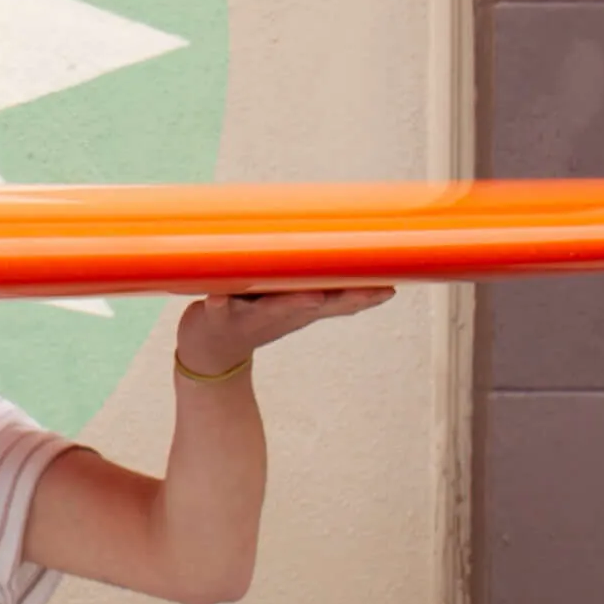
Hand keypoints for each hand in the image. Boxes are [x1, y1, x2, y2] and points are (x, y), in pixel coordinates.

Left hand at [173, 287, 392, 374]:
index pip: (337, 303)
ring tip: (309, 298)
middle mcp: (280, 314)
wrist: (213, 351)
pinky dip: (217, 304)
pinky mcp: (216, 316)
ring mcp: (248, 317)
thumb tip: (360, 253)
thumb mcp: (294, 300)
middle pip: (311, 306)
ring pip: (269, 310)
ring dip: (288, 305)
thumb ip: (322, 281)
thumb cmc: (259, 315)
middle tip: (363, 293)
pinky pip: (217, 309)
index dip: (364, 296)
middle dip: (336, 299)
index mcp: (301, 308)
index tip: (390, 289)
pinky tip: (214, 298)